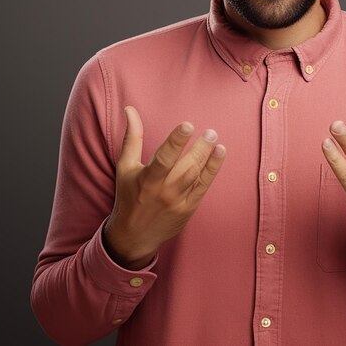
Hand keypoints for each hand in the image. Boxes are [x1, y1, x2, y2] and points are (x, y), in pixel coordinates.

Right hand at [103, 106, 225, 269]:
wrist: (133, 236)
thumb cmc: (129, 195)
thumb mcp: (125, 167)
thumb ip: (132, 137)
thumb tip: (130, 109)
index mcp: (146, 180)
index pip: (164, 158)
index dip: (176, 141)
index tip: (187, 125)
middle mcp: (163, 191)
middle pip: (185, 167)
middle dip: (199, 148)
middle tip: (210, 131)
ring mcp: (178, 201)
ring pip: (195, 176)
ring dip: (208, 157)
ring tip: (214, 138)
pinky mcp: (188, 208)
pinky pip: (203, 187)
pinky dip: (212, 170)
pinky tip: (220, 153)